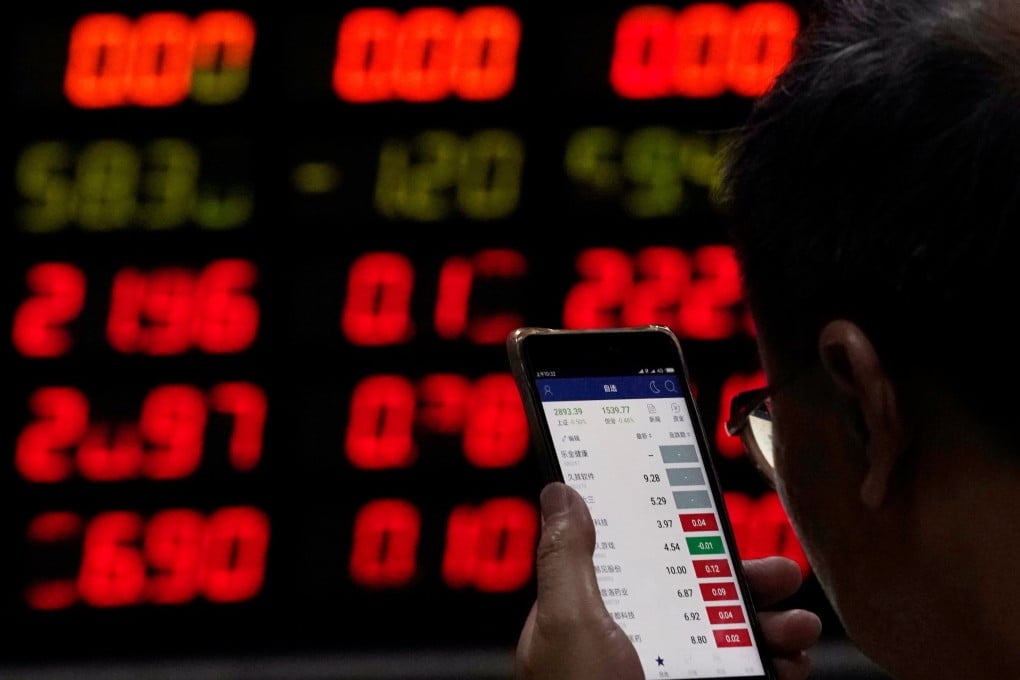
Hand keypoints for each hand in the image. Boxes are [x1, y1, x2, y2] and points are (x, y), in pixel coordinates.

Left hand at [514, 482, 821, 679]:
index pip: (634, 557)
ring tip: (797, 624)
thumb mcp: (568, 622)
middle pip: (693, 593)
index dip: (674, 532)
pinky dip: (777, 665)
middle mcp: (631, 644)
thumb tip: (562, 493)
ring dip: (770, 623)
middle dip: (740, 579)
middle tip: (779, 573)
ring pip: (728, 636)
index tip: (709, 513)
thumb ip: (567, 558)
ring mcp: (667, 673)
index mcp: (590, 617)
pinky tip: (791, 662)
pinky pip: (745, 673)